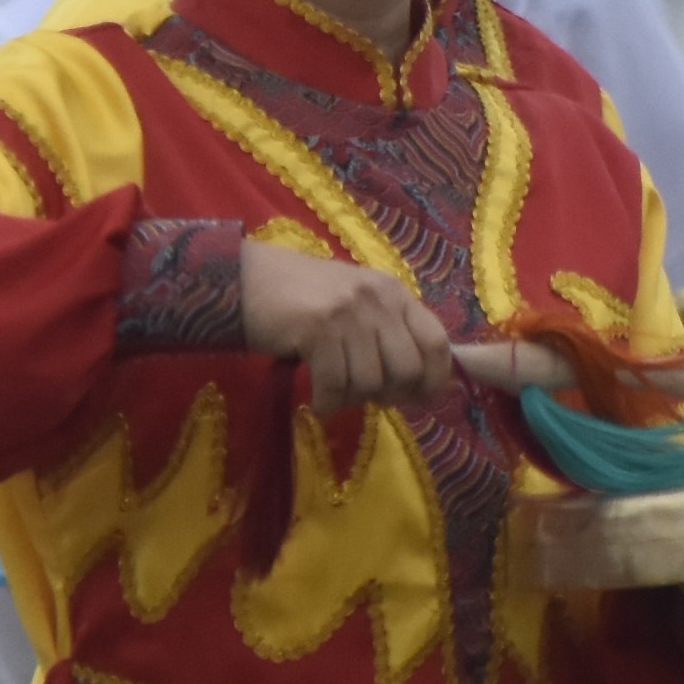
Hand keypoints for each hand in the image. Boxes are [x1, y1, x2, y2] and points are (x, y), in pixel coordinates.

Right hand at [242, 241, 454, 412]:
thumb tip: (419, 383)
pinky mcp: (318, 328)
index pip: (438, 342)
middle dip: (390, 395)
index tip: (417, 399)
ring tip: (333, 391)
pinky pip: (335, 386)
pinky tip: (318, 400)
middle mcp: (377, 298)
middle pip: (408, 370)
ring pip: (370, 382)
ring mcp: (348, 311)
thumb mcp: (356, 304)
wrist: (245, 280)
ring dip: (351, 399)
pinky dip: (328, 403)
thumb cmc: (301, 296)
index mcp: (393, 291)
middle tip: (365, 396)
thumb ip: (388, 332)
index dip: (434, 379)